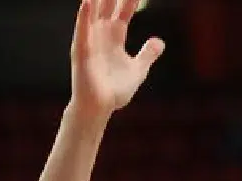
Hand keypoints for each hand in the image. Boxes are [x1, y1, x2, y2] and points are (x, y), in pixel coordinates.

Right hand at [70, 0, 164, 115]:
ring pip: (94, 12)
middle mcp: (101, 34)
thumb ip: (147, 54)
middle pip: (108, 5)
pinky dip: (84, 17)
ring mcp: (90, 41)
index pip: (124, 10)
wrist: (99, 109)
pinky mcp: (82, 52)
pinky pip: (82, 31)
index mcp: (115, 37)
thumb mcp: (138, 71)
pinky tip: (88, 3)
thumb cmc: (114, 91)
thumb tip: (159, 41)